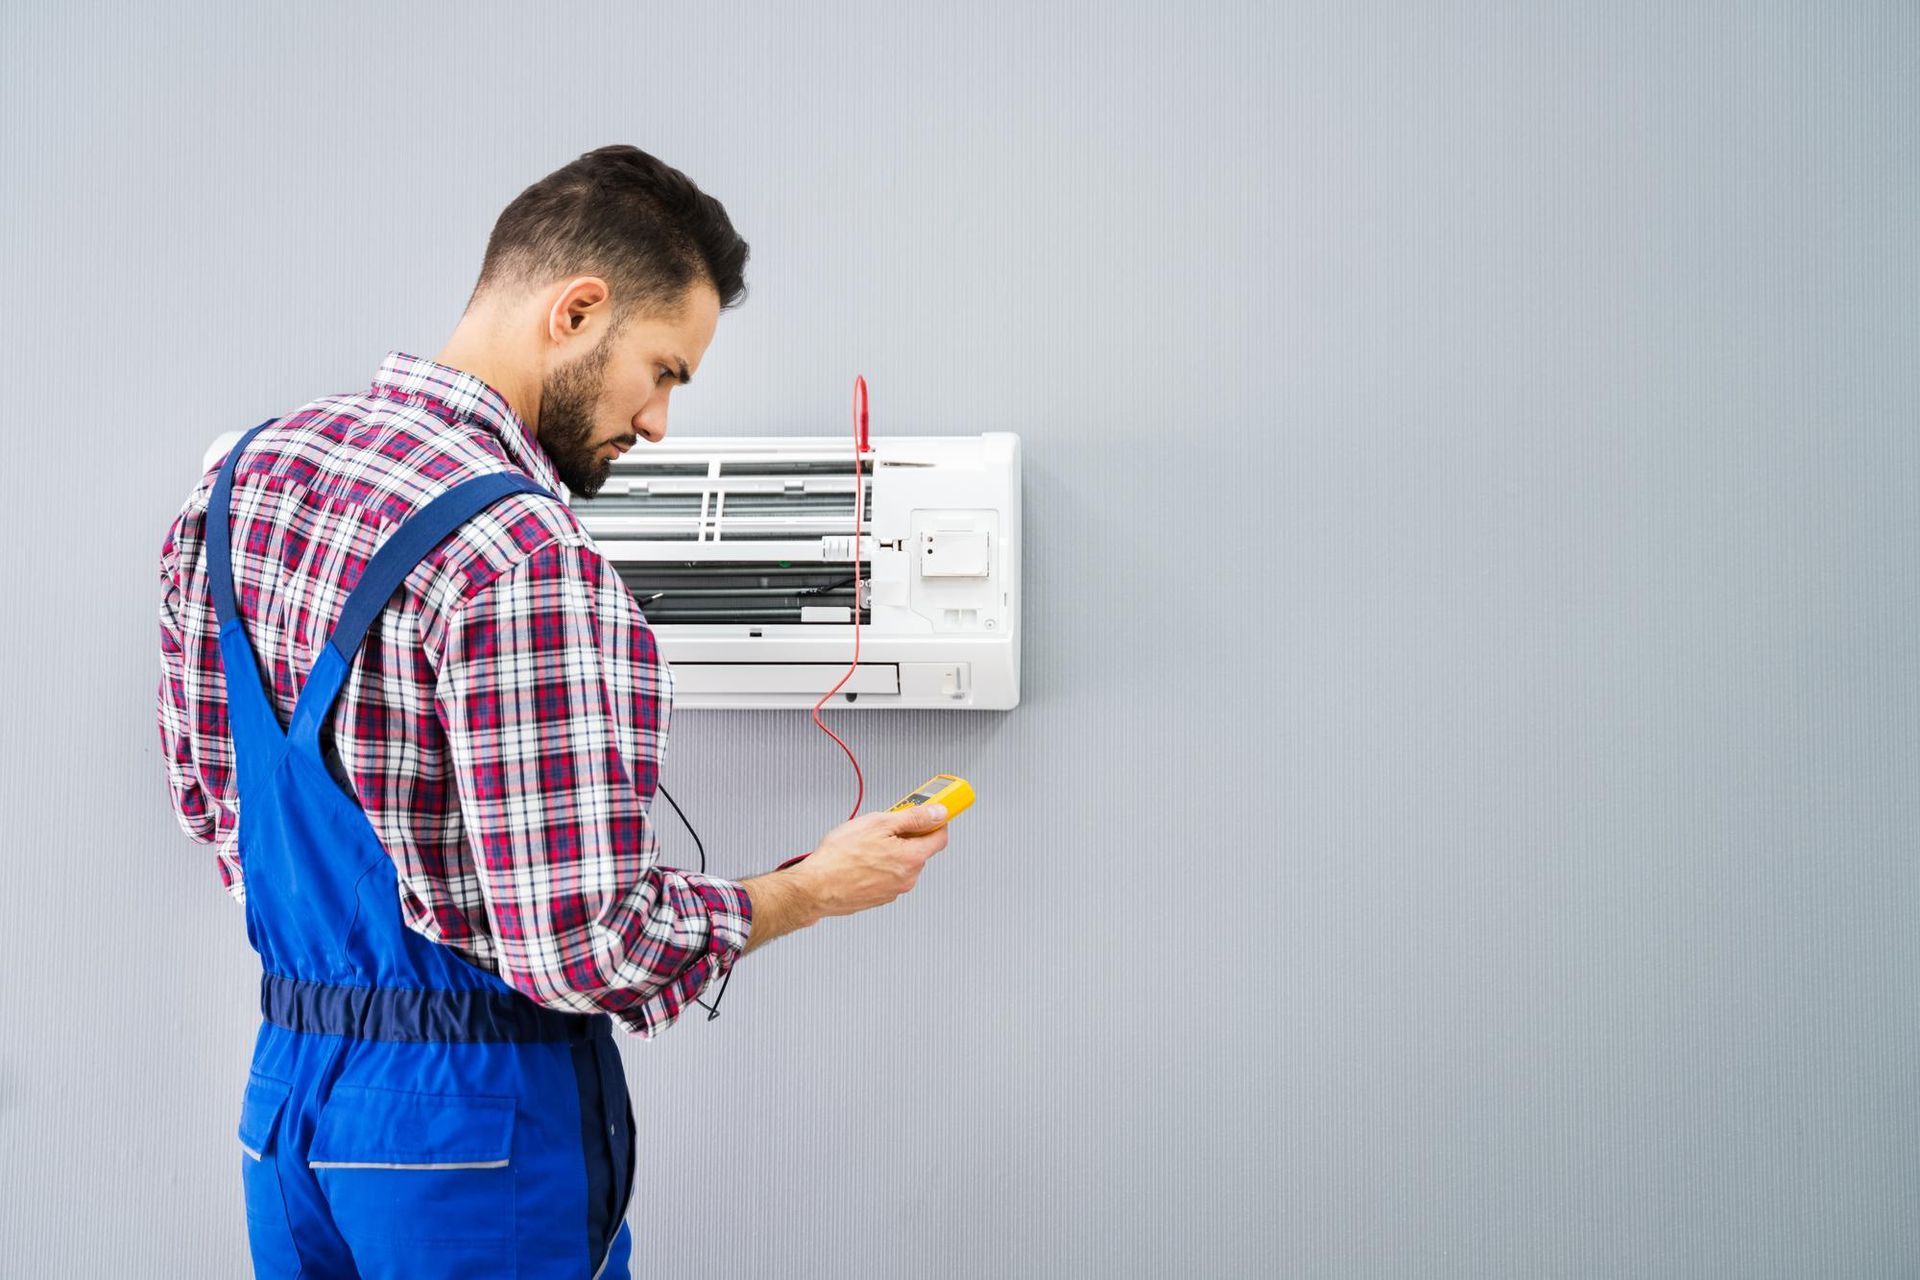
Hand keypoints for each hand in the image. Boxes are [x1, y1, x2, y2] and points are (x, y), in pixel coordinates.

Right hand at [789, 805, 950, 918]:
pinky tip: (860, 859)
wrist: (815, 888)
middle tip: (885, 825)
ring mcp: (893, 890)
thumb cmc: (840, 857)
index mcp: (912, 858)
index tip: (930, 812)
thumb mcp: (878, 823)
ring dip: (891, 850)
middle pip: (919, 849)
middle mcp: (908, 878)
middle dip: (906, 835)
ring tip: (865, 843)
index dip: (936, 820)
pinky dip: (879, 865)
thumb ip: (913, 817)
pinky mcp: (879, 897)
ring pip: (901, 862)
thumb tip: (938, 813)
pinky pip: (887, 875)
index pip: (940, 836)